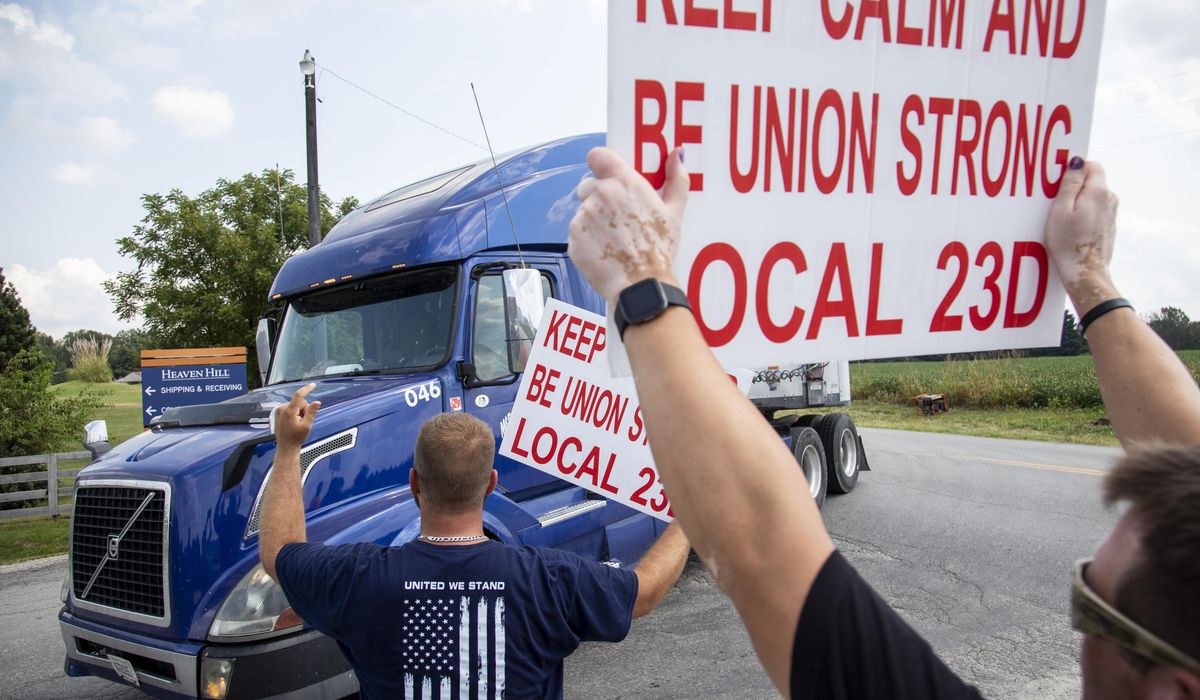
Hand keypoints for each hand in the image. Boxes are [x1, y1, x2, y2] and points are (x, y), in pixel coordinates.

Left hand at [275, 384, 320, 450]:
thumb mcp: (307, 426)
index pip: (299, 396)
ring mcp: (279, 411)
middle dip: (304, 409)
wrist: (286, 446)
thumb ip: (312, 413)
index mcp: (289, 412)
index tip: (313, 385)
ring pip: (295, 405)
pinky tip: (293, 422)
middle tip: (303, 421)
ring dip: (299, 412)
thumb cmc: (296, 438)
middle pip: (299, 402)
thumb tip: (317, 402)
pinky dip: (294, 413)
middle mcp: (282, 409)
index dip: (307, 389)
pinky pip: (290, 407)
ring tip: (297, 423)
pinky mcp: (278, 412)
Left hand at [568, 147, 688, 305]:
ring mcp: (583, 217)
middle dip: (599, 198)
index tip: (607, 174)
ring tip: (614, 240)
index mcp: (623, 182)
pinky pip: (577, 233)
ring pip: (583, 211)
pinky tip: (605, 251)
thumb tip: (676, 155)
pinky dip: (587, 240)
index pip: (598, 156)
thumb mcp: (674, 212)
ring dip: (593, 221)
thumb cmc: (659, 249)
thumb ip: (676, 179)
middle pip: (588, 186)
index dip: (601, 164)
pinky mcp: (572, 238)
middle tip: (618, 219)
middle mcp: (599, 195)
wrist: (640, 285)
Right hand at [1045, 158, 1119, 313]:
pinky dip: (1083, 215)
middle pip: (1092, 181)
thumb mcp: (1061, 210)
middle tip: (1054, 203)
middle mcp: (1110, 199)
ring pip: (1093, 197)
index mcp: (1098, 192)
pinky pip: (1094, 212)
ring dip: (1078, 202)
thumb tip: (1077, 162)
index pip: (1091, 165)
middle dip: (1074, 187)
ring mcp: (1111, 214)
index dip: (1074, 170)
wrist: (1085, 273)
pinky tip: (1070, 229)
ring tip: (1061, 219)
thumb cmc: (1067, 244)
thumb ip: (1070, 183)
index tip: (1058, 183)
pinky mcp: (1108, 227)